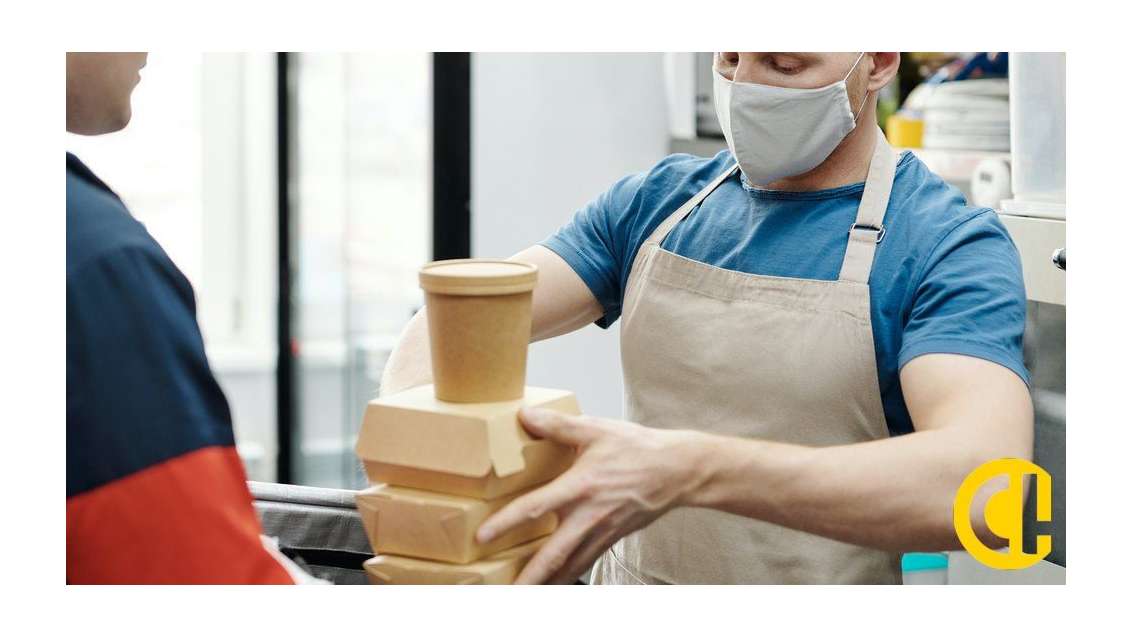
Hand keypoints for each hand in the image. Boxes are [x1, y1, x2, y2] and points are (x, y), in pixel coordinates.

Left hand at [476, 408, 707, 583]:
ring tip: (524, 594)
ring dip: (546, 583)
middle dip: (528, 578)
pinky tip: (555, 583)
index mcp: (581, 486)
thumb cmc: (638, 448)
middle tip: (505, 593)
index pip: (536, 507)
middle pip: (553, 554)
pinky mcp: (611, 537)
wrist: (678, 470)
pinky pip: (585, 562)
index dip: (508, 522)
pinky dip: (568, 576)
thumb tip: (525, 415)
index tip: (483, 535)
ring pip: (570, 566)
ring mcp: (602, 531)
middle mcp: (589, 515)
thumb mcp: (597, 429)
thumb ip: (558, 424)